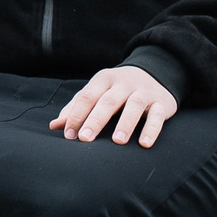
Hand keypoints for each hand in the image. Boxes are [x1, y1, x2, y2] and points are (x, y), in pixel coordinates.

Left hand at [50, 65, 178, 147]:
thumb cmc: (117, 89)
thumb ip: (76, 108)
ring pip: (134, 106)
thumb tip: (54, 126)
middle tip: (85, 138)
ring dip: (125, 124)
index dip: (76, 115)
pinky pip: (157, 116)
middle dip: (95, 120)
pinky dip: (152, 129)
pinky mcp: (161, 102)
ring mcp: (143, 92)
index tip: (69, 135)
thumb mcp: (97, 92)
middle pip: (107, 101)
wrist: (156, 72)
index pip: (86, 96)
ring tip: (117, 142)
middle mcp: (123, 84)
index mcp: (103, 80)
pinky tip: (145, 143)